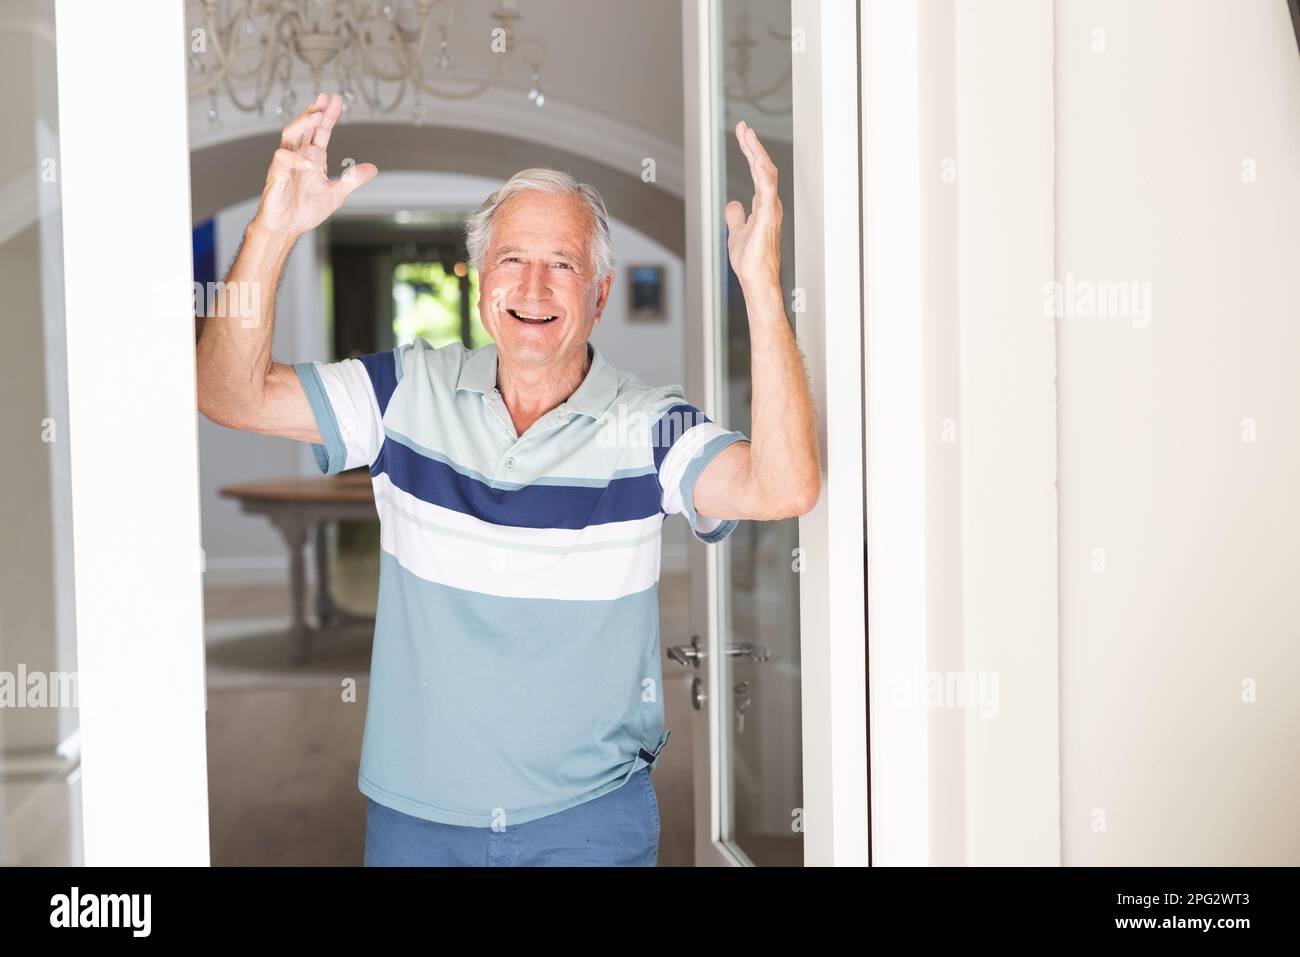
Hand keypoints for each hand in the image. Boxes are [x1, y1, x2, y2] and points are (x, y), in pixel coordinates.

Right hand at [253, 93, 377, 238]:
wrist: (287, 228)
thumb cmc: (305, 210)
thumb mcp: (336, 194)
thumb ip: (352, 180)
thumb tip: (373, 169)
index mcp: (313, 158)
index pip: (321, 131)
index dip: (328, 116)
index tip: (336, 100)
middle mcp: (299, 156)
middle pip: (305, 126)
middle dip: (315, 111)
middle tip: (325, 98)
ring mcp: (287, 163)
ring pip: (290, 135)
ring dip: (303, 124)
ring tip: (317, 116)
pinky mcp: (276, 174)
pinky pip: (283, 158)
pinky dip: (297, 159)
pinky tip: (311, 162)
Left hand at [723, 120, 782, 291]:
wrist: (757, 280)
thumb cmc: (752, 262)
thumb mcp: (736, 233)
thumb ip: (736, 217)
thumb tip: (733, 204)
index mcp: (763, 206)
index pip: (757, 172)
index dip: (750, 151)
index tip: (743, 134)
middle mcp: (770, 204)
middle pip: (763, 167)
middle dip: (753, 146)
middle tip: (743, 127)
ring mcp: (771, 210)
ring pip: (767, 174)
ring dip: (757, 154)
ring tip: (748, 136)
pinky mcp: (768, 218)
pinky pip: (767, 191)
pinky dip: (762, 174)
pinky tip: (756, 160)